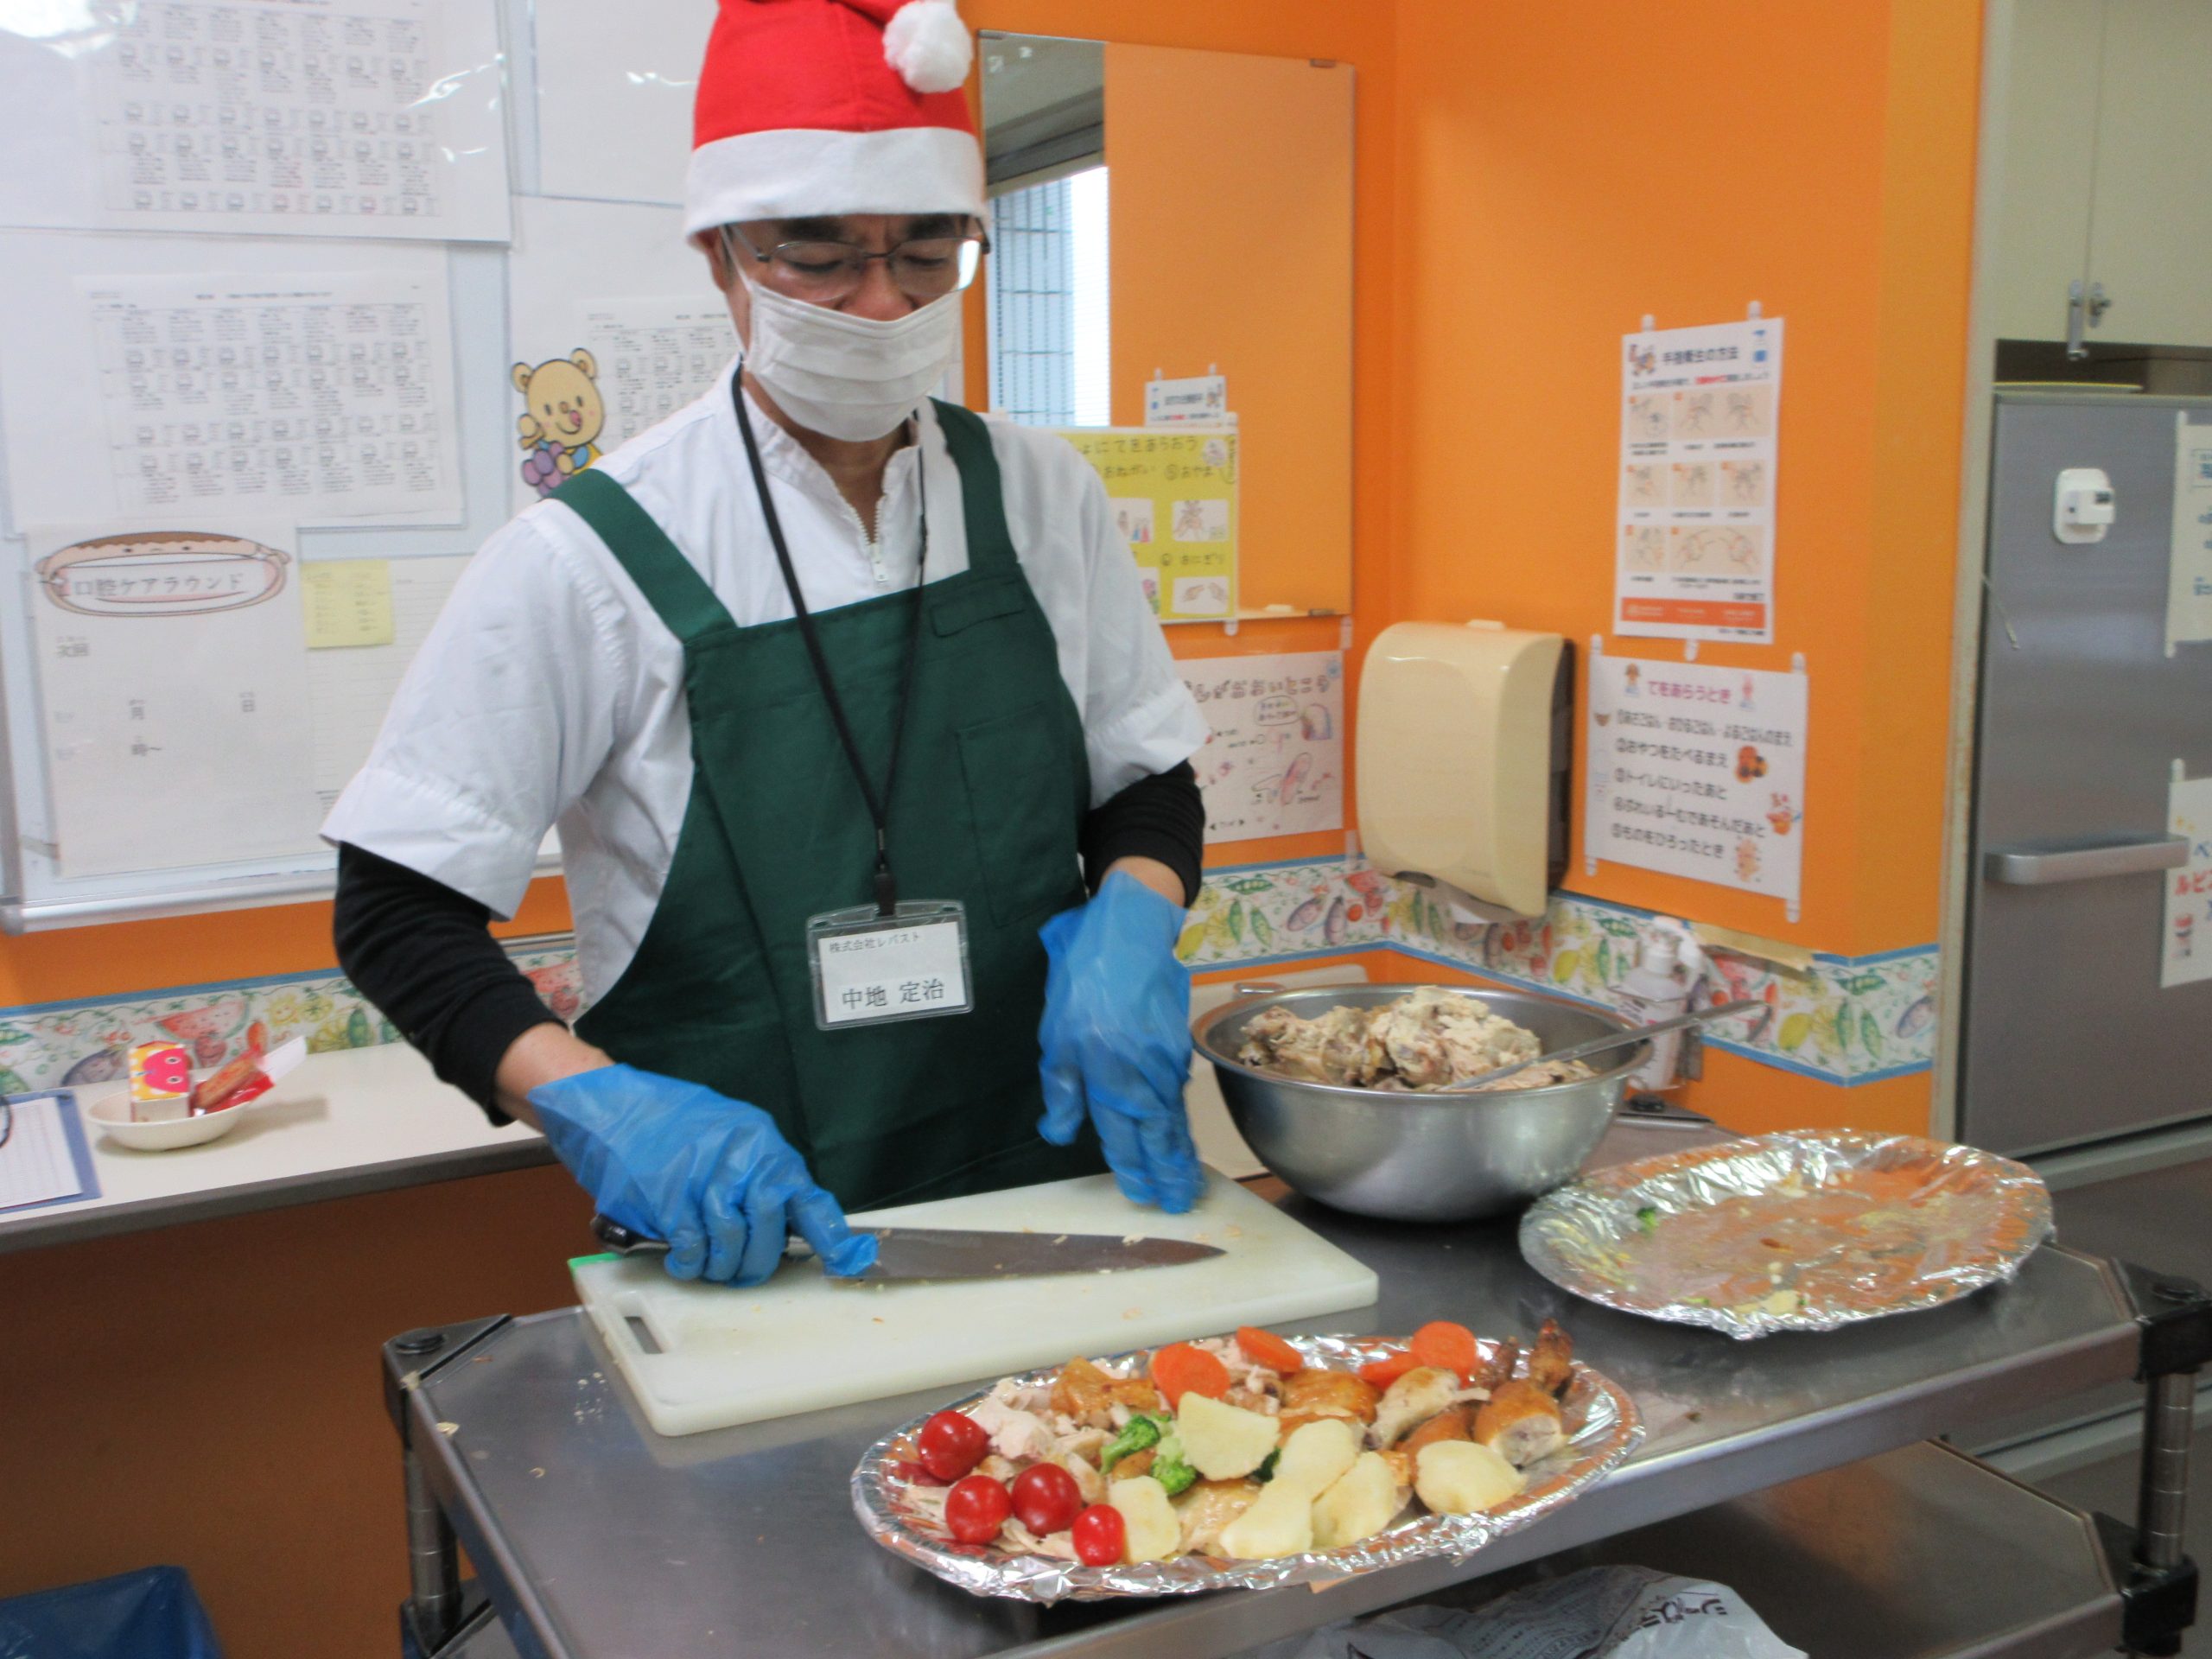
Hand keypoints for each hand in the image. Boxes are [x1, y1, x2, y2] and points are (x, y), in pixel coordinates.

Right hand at [528, 1064, 877, 1284]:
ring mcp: (705, 1181)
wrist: (617, 1109)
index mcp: (764, 1147)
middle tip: (741, 1270)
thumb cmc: (675, 1124)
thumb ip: (761, 1175)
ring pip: (730, 1246)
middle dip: (756, 1263)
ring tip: (707, 1263)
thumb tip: (790, 1222)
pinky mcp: (670, 1201)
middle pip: (768, 1233)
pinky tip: (682, 1259)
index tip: (849, 1263)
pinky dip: (689, 1264)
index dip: (832, 1238)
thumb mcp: (734, 1135)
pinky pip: (693, 1249)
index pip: (808, 1200)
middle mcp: (742, 1163)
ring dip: (719, 1267)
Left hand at [1036, 871, 1204, 1212]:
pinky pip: (1180, 1093)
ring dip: (1182, 1152)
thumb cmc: (1083, 982)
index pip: (1123, 1140)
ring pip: (1175, 1118)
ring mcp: (1167, 1063)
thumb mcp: (1055, 1037)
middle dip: (1170, 1174)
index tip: (1142, 1197)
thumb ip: (1061, 1090)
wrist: (1130, 933)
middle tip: (1181, 1203)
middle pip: (1161, 1138)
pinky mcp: (1177, 1044)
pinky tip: (1182, 1132)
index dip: (1134, 1171)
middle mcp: (1144, 1079)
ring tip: (1188, 1179)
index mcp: (1109, 1080)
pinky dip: (1183, 1120)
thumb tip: (1058, 1133)